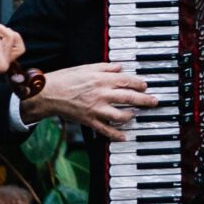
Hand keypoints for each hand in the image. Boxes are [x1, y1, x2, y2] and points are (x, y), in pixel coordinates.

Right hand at [22, 61, 156, 139]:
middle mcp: (101, 94)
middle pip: (129, 98)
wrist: (49, 93)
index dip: (138, 83)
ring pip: (121, 115)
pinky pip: (106, 130)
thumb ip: (104, 67)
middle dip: (145, 100)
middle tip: (154, 101)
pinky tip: (124, 136)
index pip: (126, 81)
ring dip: (132, 115)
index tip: (145, 85)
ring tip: (136, 114)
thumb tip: (119, 67)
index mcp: (101, 79)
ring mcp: (96, 109)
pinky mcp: (90, 120)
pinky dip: (117, 134)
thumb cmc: (65, 79)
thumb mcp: (86, 67)